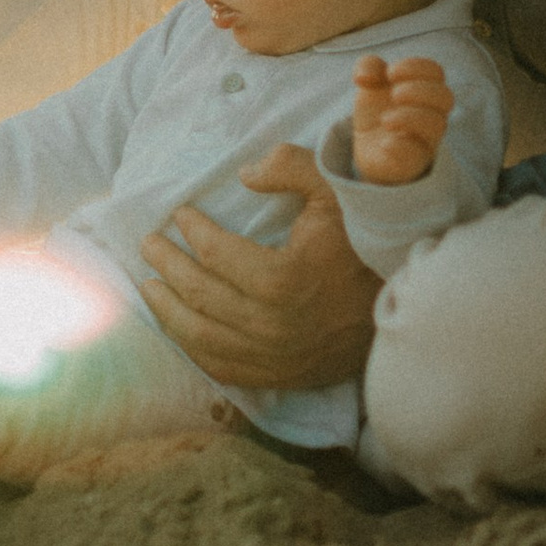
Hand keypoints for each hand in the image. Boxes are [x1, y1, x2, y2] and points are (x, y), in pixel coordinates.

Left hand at [137, 146, 381, 391]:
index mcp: (281, 280)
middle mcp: (269, 325)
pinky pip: (219, 367)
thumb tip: (242, 175)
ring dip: (166, 309)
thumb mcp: (335, 193)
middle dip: (167, 265)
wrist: (398, 309)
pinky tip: (177, 328)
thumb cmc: (362, 246)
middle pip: (198, 293)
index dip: (192, 231)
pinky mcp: (276, 376)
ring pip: (199, 335)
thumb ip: (290, 168)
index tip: (180, 215)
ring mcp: (270, 356)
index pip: (216, 253)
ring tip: (147, 285)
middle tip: (148, 244)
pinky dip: (191, 348)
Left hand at [350, 53, 452, 188]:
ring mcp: (425, 139)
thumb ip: (368, 67)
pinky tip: (384, 142)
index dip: (415, 67)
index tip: (390, 73)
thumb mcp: (369, 84)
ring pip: (436, 125)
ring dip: (410, 117)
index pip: (435, 72)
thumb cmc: (378, 111)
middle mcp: (432, 113)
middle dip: (419, 91)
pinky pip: (415, 155)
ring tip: (386, 119)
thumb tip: (364, 76)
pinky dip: (399, 146)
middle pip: (445, 97)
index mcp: (424, 90)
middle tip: (394, 95)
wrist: (369, 150)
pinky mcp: (411, 162)